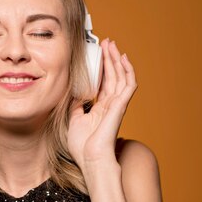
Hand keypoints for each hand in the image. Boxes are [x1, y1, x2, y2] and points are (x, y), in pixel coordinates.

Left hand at [67, 38, 136, 167]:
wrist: (90, 158)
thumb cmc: (83, 146)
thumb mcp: (73, 119)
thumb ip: (75, 105)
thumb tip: (73, 92)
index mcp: (100, 108)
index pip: (103, 83)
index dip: (101, 68)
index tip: (96, 54)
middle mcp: (111, 105)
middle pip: (113, 76)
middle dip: (109, 58)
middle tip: (105, 43)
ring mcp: (117, 105)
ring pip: (121, 77)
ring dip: (116, 60)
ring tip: (111, 45)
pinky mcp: (121, 106)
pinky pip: (129, 85)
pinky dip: (128, 71)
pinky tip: (123, 58)